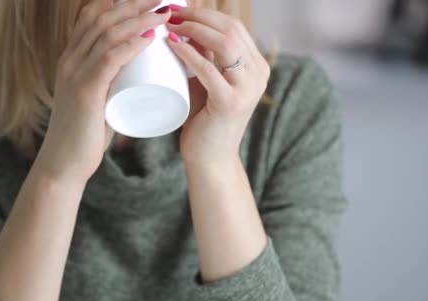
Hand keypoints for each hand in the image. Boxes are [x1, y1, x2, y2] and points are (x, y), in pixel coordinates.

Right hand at [35, 0, 171, 183]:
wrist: (64, 164)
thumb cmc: (84, 135)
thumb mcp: (95, 101)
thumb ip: (110, 88)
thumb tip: (137, 81)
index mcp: (70, 60)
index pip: (91, 17)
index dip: (118, 2)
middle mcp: (69, 60)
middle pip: (102, 18)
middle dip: (134, 3)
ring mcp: (74, 74)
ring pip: (107, 34)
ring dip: (139, 18)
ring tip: (165, 12)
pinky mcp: (84, 92)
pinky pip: (109, 58)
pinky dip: (131, 44)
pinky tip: (150, 35)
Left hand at [165, 6, 269, 167]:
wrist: (210, 159)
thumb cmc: (205, 120)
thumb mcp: (208, 81)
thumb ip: (205, 57)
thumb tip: (186, 26)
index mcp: (256, 66)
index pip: (234, 26)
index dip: (205, 13)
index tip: (178, 9)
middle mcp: (258, 74)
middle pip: (230, 29)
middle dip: (197, 16)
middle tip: (169, 13)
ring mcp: (247, 88)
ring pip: (224, 44)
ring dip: (194, 29)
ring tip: (169, 26)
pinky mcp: (231, 103)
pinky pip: (209, 69)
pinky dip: (190, 53)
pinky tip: (173, 44)